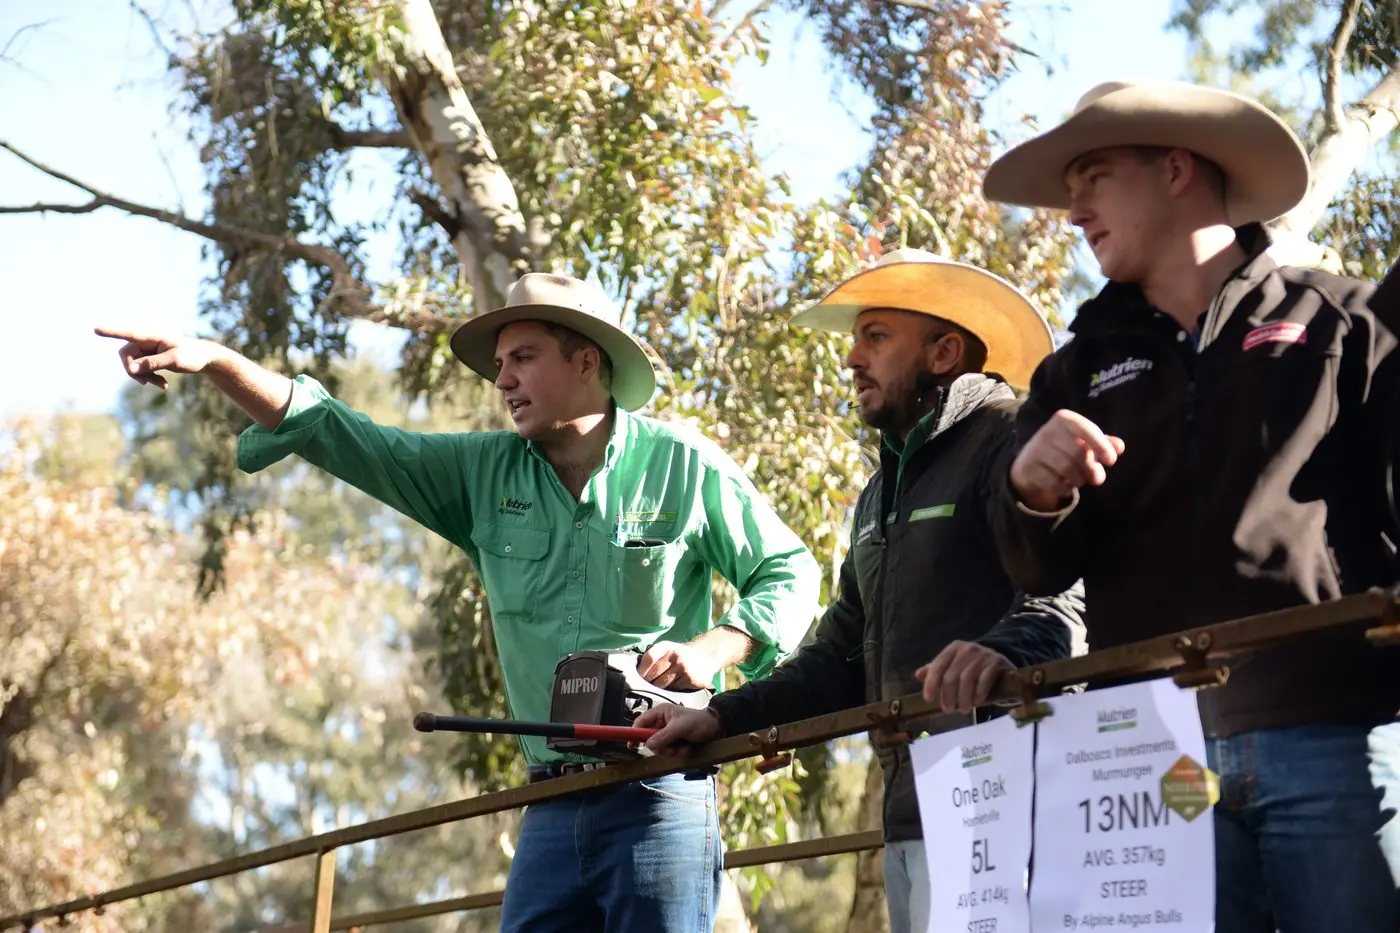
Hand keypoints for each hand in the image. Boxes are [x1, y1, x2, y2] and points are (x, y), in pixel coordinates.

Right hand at [95, 327, 228, 390]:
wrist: (202, 358)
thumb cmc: (192, 356)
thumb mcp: (175, 361)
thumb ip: (153, 363)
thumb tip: (131, 369)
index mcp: (153, 333)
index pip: (130, 333)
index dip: (112, 332)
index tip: (96, 329)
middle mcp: (146, 338)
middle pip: (126, 354)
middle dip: (134, 371)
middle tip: (149, 383)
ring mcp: (146, 346)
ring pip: (131, 363)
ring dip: (143, 376)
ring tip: (162, 385)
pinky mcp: (147, 355)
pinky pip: (139, 368)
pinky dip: (148, 377)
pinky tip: (162, 384)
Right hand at [635, 704, 722, 756]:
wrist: (717, 729)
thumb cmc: (700, 722)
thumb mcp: (681, 727)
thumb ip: (664, 736)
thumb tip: (648, 745)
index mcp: (660, 713)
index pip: (640, 723)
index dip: (634, 734)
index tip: (632, 746)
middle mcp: (662, 723)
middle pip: (650, 740)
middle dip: (663, 747)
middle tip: (673, 747)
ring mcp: (668, 734)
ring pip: (661, 749)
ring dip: (673, 751)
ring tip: (685, 746)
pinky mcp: (675, 743)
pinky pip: (670, 753)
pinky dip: (679, 753)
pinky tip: (688, 748)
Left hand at [638, 640, 718, 689]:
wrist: (706, 654)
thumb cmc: (680, 654)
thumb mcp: (667, 648)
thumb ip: (652, 657)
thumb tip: (633, 672)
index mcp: (666, 647)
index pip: (649, 659)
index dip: (641, 671)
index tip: (639, 678)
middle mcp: (676, 656)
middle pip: (654, 676)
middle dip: (649, 683)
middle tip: (648, 686)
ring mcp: (684, 668)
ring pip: (663, 686)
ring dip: (659, 689)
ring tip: (661, 688)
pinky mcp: (692, 680)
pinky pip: (675, 690)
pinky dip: (671, 692)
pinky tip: (672, 689)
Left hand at [915, 641, 1013, 713]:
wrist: (1000, 658)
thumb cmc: (971, 665)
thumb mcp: (953, 664)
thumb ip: (937, 670)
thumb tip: (918, 675)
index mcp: (953, 648)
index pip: (938, 666)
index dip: (931, 684)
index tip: (928, 699)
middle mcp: (967, 649)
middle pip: (951, 676)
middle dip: (948, 696)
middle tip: (948, 710)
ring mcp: (983, 654)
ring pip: (967, 679)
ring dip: (963, 698)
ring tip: (963, 709)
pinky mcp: (996, 662)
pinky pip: (984, 680)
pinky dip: (979, 693)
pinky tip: (976, 702)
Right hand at [1009, 410, 1124, 511]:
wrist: (1030, 463)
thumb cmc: (1065, 449)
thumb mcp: (1084, 442)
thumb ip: (1104, 443)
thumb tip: (1119, 447)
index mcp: (1064, 419)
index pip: (1085, 428)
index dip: (1100, 444)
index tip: (1111, 461)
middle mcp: (1047, 431)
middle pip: (1078, 453)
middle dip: (1092, 469)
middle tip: (1098, 478)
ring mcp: (1035, 449)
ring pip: (1066, 468)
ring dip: (1079, 479)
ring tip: (1079, 479)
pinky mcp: (1028, 468)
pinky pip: (1053, 482)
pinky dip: (1064, 488)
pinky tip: (1065, 485)